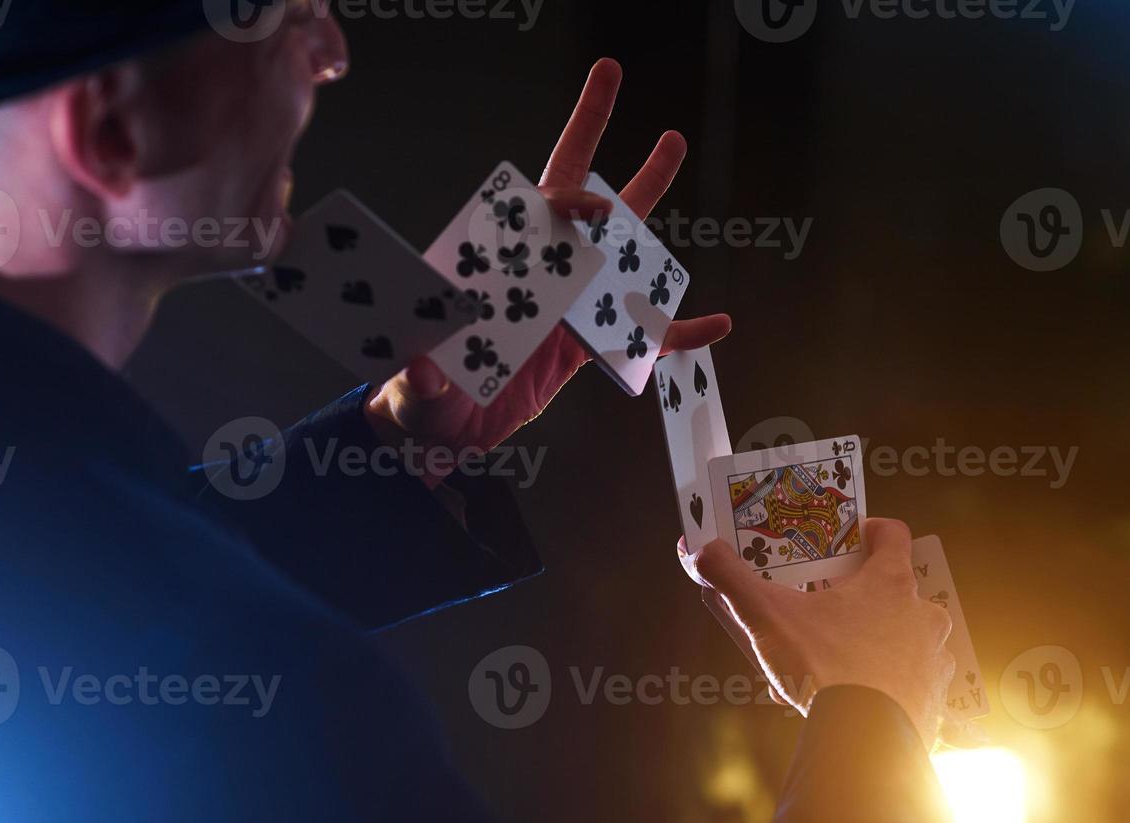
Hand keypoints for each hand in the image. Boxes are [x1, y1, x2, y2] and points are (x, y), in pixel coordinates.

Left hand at [366, 58, 731, 485]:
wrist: (444, 441)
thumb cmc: (420, 406)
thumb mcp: (414, 394)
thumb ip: (420, 380)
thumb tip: (423, 367)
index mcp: (491, 273)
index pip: (530, 217)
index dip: (564, 201)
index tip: (596, 207)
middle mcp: (528, 275)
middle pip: (567, 197)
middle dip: (589, 132)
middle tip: (609, 74)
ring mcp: (559, 304)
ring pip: (611, 247)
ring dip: (642, 199)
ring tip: (670, 145)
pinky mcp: (581, 345)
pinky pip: (637, 334)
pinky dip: (676, 330)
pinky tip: (715, 323)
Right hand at [683, 518, 956, 745]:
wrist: (864, 743)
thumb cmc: (823, 669)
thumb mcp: (765, 616)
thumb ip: (730, 578)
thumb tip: (699, 551)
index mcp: (890, 583)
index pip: (894, 534)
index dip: (874, 530)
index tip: (857, 535)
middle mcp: (922, 616)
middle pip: (901, 589)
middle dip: (867, 595)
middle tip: (832, 607)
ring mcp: (933, 660)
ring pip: (909, 638)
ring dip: (880, 642)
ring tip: (837, 660)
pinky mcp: (933, 699)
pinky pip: (911, 683)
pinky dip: (886, 685)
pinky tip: (852, 699)